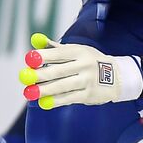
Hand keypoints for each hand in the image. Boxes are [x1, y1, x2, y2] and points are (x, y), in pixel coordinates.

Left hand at [19, 33, 142, 109]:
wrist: (117, 77)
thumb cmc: (90, 61)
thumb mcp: (77, 50)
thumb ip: (55, 48)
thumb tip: (35, 39)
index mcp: (79, 51)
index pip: (58, 53)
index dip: (43, 57)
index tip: (29, 59)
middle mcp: (84, 65)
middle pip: (59, 70)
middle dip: (40, 75)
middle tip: (25, 78)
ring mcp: (88, 81)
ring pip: (63, 86)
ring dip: (45, 90)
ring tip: (30, 93)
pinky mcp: (89, 95)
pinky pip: (69, 98)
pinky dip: (56, 101)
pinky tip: (44, 103)